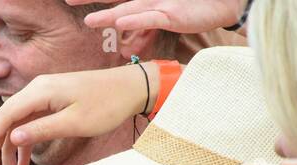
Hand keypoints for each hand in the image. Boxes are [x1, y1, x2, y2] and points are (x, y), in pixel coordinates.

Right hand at [0, 65, 148, 164]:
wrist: (133, 86)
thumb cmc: (108, 105)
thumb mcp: (75, 122)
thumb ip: (41, 130)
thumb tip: (13, 139)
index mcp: (40, 91)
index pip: (4, 116)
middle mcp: (37, 89)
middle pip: (6, 120)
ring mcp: (44, 93)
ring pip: (16, 123)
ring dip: (10, 150)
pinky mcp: (52, 100)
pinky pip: (29, 121)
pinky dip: (24, 142)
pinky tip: (24, 163)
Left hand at [73, 0, 246, 33]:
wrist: (227, 2)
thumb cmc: (195, 6)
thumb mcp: (165, 13)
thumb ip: (144, 20)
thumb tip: (126, 30)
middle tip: (69, 0)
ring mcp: (162, 3)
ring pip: (130, 8)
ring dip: (109, 14)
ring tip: (90, 21)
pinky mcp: (174, 13)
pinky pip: (153, 18)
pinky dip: (137, 20)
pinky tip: (121, 23)